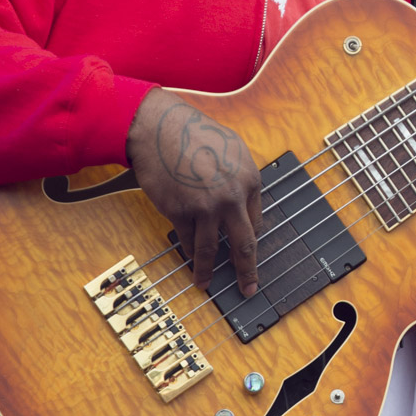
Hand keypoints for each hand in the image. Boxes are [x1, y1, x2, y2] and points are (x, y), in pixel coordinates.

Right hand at [126, 88, 262, 295]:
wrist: (160, 128)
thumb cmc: (194, 134)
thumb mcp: (232, 149)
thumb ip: (241, 178)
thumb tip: (244, 205)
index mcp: (249, 180)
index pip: (256, 222)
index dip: (250, 241)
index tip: (249, 256)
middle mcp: (232, 196)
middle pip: (244, 244)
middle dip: (247, 271)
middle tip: (248, 288)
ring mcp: (206, 207)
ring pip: (210, 249)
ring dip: (207, 270)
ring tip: (205, 283)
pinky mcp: (180, 212)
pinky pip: (186, 240)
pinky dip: (187, 252)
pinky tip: (188, 260)